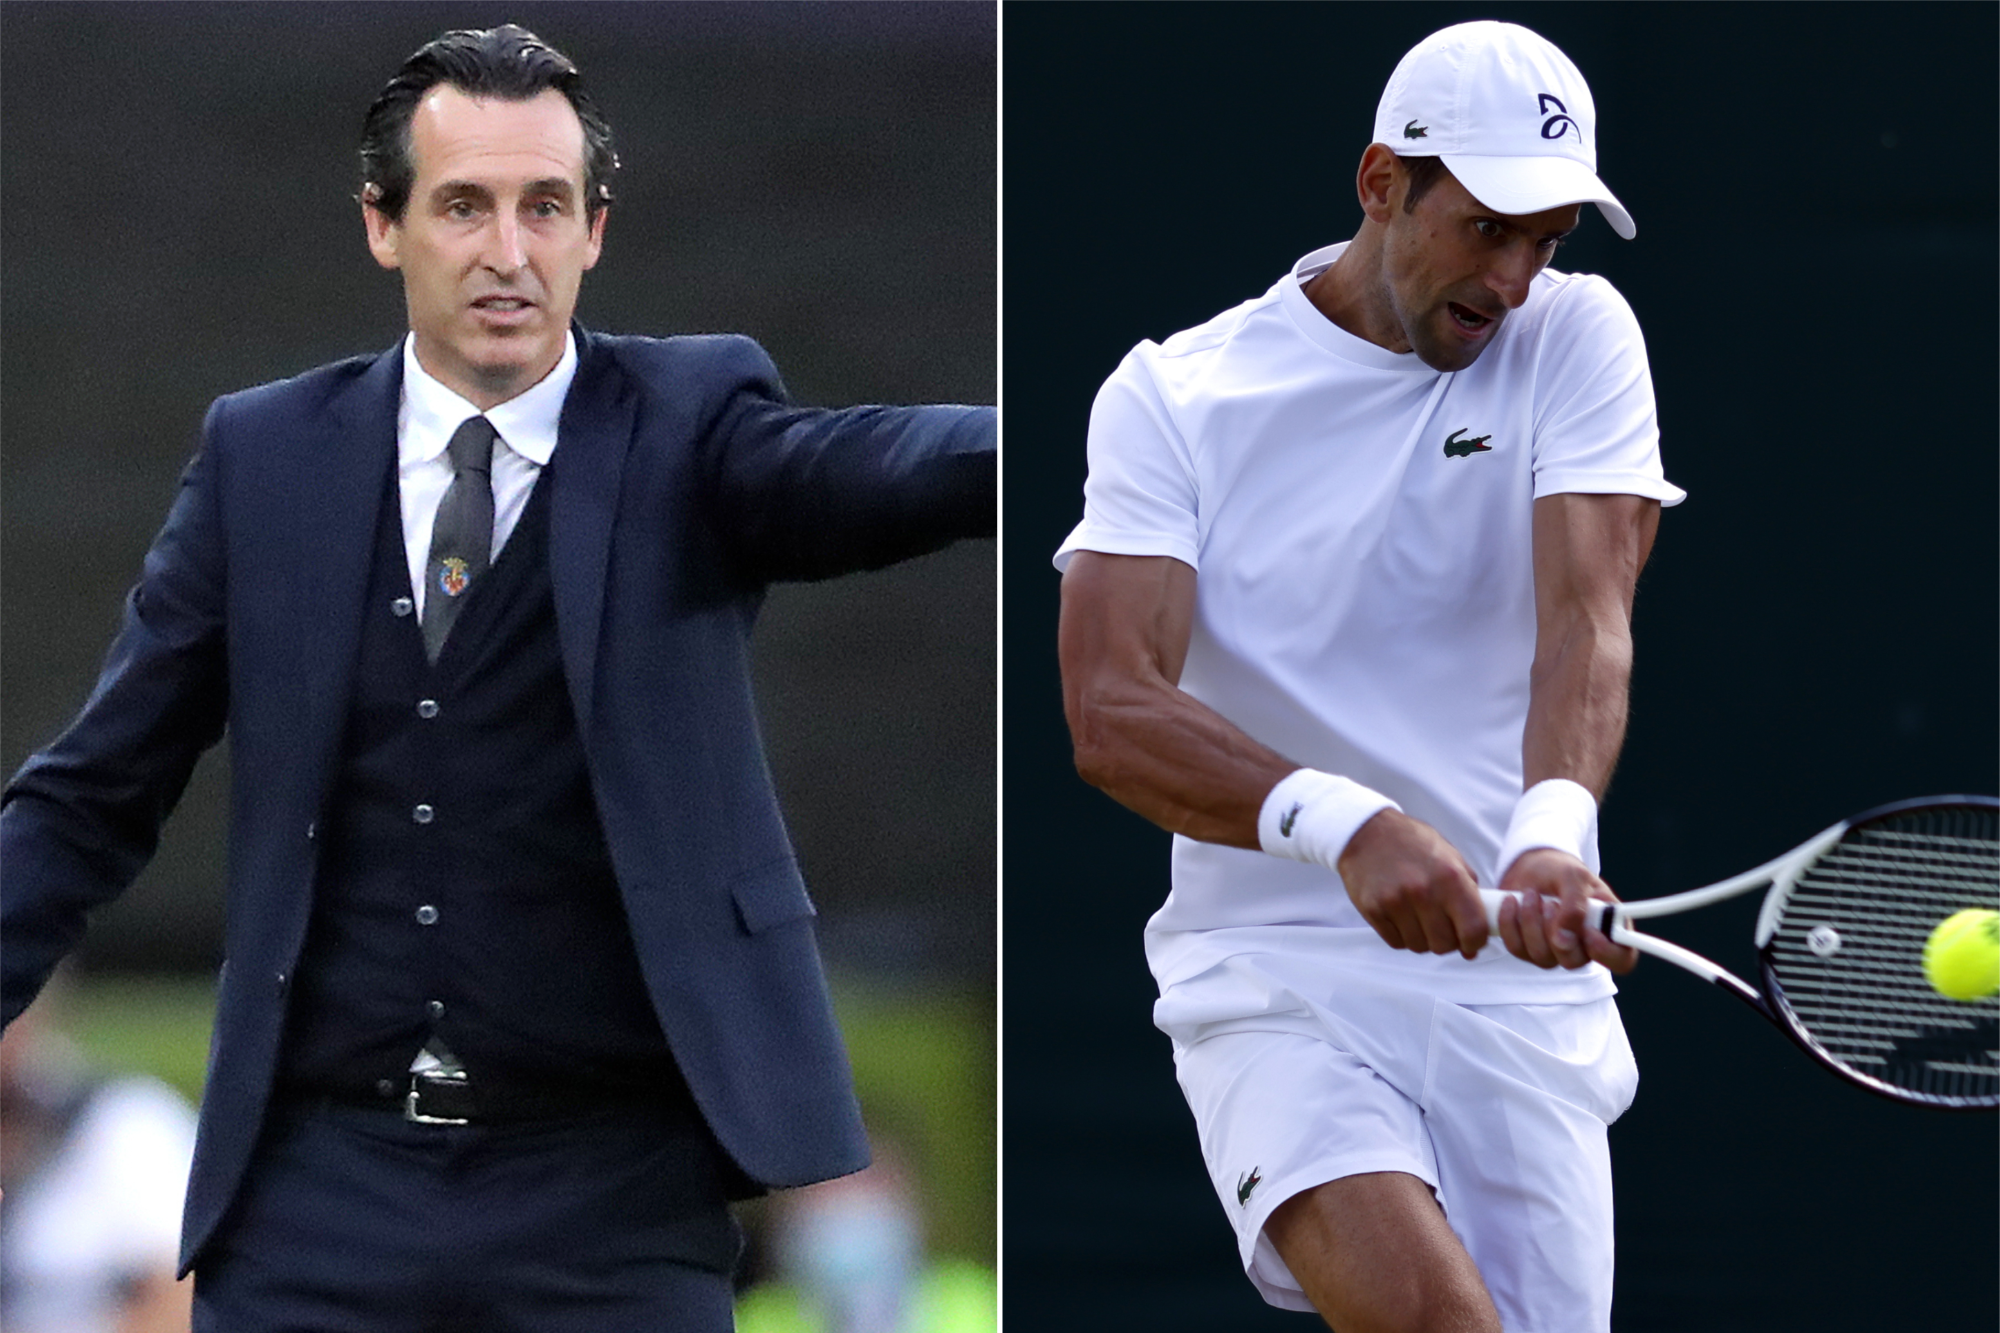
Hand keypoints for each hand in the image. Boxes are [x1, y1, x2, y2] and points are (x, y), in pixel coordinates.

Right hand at [1335, 808, 1487, 959]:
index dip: (1475, 942)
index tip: (1471, 942)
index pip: (1473, 929)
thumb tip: (1477, 937)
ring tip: (1419, 918)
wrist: (1367, 832)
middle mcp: (1424, 891)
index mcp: (1450, 877)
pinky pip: (1396, 942)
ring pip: (1419, 947)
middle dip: (1447, 941)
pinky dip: (1402, 936)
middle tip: (1442, 927)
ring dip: (1423, 938)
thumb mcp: (1451, 857)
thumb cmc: (1413, 843)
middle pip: (1444, 945)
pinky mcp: (1373, 910)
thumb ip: (1469, 893)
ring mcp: (1395, 902)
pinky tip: (1401, 916)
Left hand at [1493, 848, 1637, 972]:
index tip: (1589, 932)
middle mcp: (1584, 945)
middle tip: (1549, 903)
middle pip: (1574, 962)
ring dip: (1531, 923)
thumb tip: (1566, 937)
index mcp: (1608, 927)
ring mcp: (1555, 950)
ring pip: (1542, 957)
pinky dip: (1510, 924)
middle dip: (1555, 932)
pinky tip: (1512, 902)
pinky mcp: (1528, 948)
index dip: (1607, 953)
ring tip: (1531, 894)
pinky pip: (1517, 949)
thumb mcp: (1574, 876)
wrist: (1532, 866)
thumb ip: (1576, 905)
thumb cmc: (1561, 870)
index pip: (1622, 959)